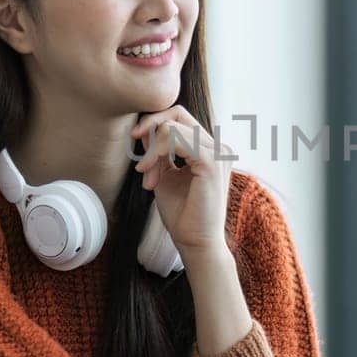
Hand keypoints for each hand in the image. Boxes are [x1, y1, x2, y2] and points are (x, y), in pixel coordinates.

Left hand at [129, 105, 234, 255]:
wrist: (195, 242)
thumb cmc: (183, 213)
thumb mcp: (165, 174)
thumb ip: (159, 151)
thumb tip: (146, 129)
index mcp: (210, 148)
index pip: (180, 117)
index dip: (154, 126)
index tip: (137, 146)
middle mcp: (219, 146)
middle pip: (177, 113)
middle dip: (150, 130)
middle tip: (140, 161)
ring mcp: (218, 152)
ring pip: (172, 126)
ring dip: (152, 150)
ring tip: (148, 177)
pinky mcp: (211, 161)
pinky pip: (176, 138)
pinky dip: (156, 153)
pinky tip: (150, 176)